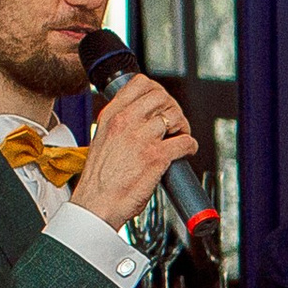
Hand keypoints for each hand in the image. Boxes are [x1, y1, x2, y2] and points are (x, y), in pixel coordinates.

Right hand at [71, 72, 201, 229]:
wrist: (96, 203)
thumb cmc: (100, 179)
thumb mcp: (103, 140)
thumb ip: (120, 126)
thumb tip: (143, 121)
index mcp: (111, 115)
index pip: (140, 83)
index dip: (158, 91)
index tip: (163, 104)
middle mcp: (125, 122)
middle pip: (162, 96)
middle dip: (173, 108)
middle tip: (175, 124)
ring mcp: (141, 138)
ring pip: (175, 115)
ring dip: (183, 126)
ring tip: (180, 138)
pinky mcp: (156, 157)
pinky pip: (185, 142)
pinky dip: (190, 146)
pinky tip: (186, 151)